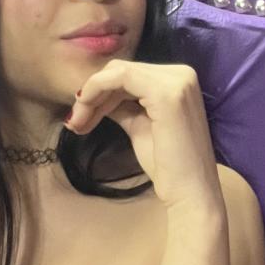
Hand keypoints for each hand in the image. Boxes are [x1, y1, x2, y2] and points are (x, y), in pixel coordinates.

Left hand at [66, 60, 221, 212]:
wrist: (190, 194)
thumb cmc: (168, 167)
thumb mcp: (139, 126)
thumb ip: (122, 107)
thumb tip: (96, 96)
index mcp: (179, 80)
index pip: (129, 74)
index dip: (100, 92)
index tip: (80, 118)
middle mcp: (182, 73)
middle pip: (121, 70)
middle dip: (92, 94)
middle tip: (74, 122)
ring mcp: (176, 81)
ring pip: (117, 72)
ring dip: (91, 96)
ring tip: (77, 124)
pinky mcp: (166, 92)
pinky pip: (120, 77)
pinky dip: (96, 91)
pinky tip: (85, 114)